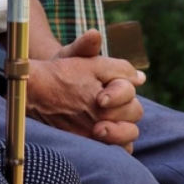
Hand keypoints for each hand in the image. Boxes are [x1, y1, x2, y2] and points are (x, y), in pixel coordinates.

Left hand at [26, 50, 145, 151]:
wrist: (50, 88)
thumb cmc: (63, 69)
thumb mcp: (71, 55)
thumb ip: (84, 45)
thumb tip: (95, 35)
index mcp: (116, 81)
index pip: (128, 87)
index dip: (118, 93)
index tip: (100, 99)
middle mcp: (122, 102)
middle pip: (134, 110)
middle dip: (119, 114)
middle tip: (99, 117)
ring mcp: (116, 121)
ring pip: (131, 132)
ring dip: (119, 134)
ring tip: (97, 133)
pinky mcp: (109, 139)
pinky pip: (122, 148)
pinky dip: (115, 149)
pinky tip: (100, 147)